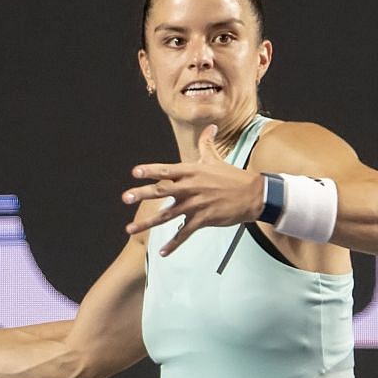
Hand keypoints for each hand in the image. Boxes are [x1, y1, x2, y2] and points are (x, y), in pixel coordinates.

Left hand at [122, 123, 263, 256]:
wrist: (252, 194)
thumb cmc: (233, 176)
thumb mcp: (216, 159)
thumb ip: (207, 143)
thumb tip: (211, 126)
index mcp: (191, 172)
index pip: (167, 170)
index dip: (150, 170)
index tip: (135, 172)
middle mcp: (190, 187)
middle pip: (162, 191)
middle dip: (142, 194)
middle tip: (125, 198)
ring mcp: (196, 205)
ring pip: (167, 215)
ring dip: (147, 223)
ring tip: (130, 229)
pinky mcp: (203, 219)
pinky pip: (184, 233)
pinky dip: (173, 244)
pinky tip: (162, 252)